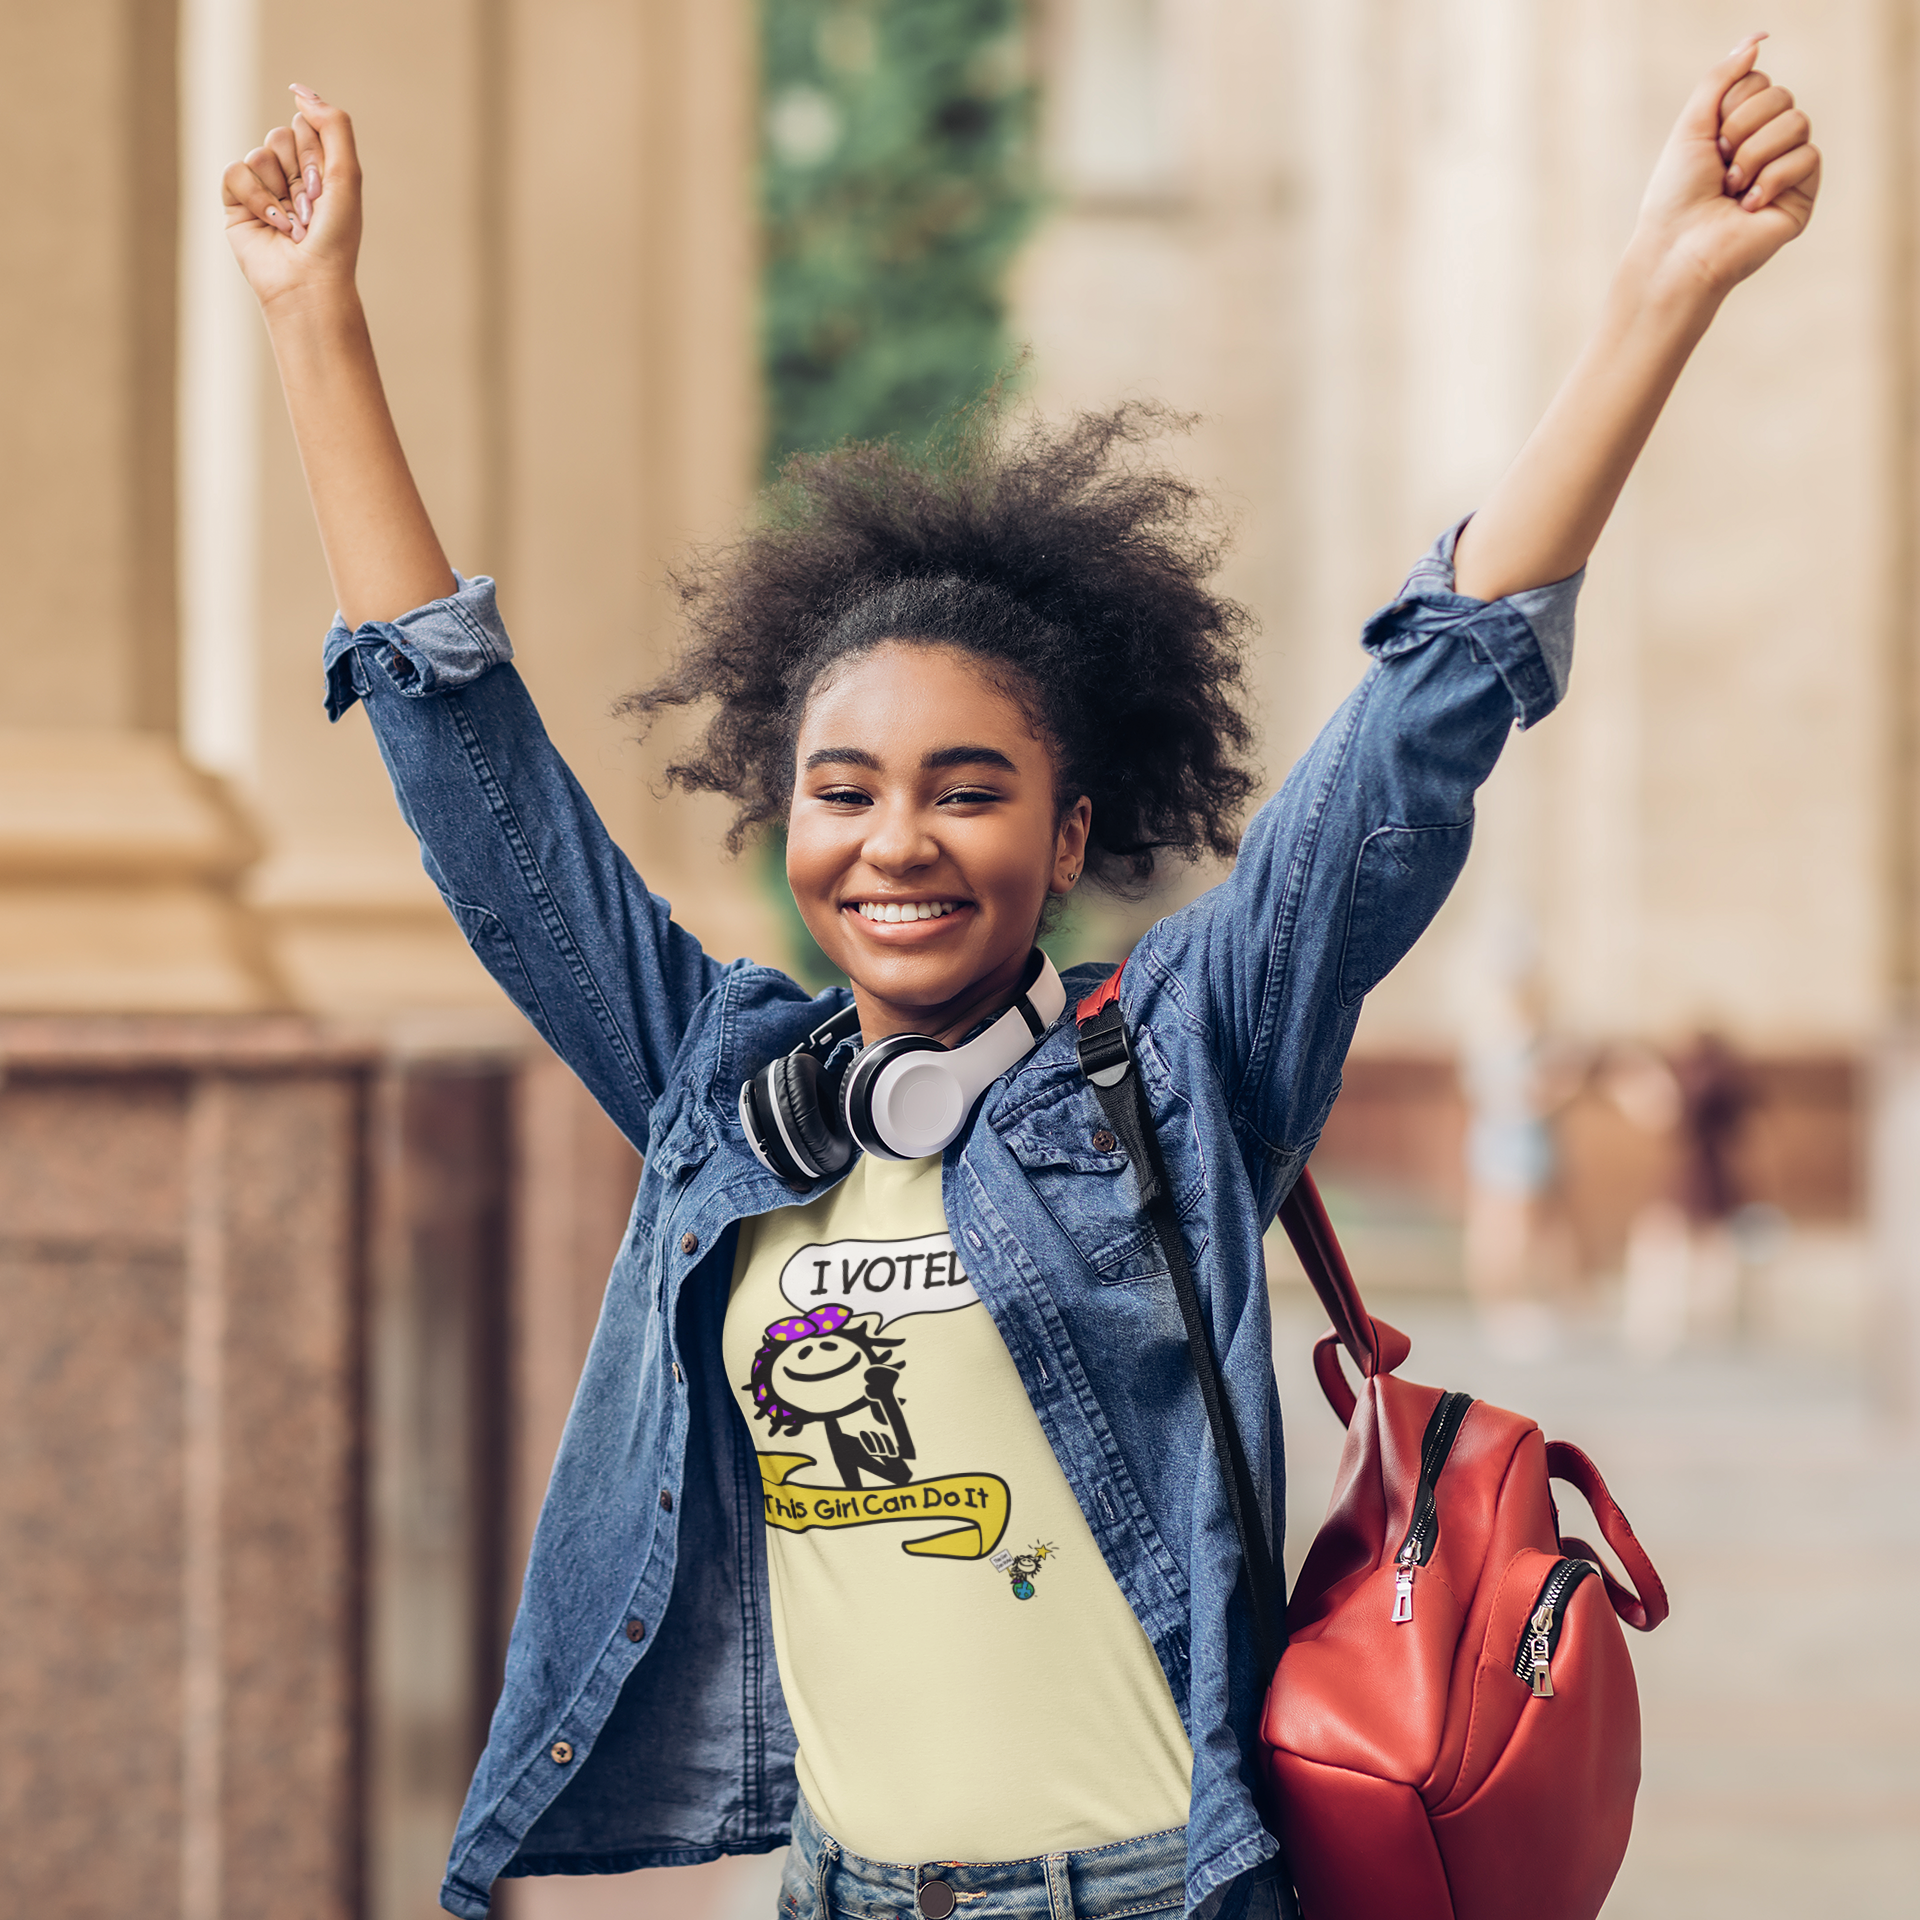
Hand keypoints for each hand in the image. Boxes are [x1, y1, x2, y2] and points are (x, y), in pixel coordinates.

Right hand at [223, 85, 362, 310]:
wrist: (308, 282)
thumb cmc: (334, 237)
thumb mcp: (346, 174)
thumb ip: (333, 125)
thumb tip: (299, 90)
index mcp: (319, 169)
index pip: (305, 127)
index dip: (315, 154)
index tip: (325, 187)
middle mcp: (290, 176)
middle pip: (279, 135)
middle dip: (296, 170)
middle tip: (310, 208)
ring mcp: (263, 189)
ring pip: (257, 154)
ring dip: (277, 189)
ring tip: (292, 223)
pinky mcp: (236, 203)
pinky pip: (234, 172)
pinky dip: (255, 197)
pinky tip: (273, 224)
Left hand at [1634, 35, 1819, 299]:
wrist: (1678, 250)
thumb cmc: (1676, 195)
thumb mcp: (1692, 125)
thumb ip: (1721, 78)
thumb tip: (1757, 41)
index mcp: (1740, 127)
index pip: (1758, 82)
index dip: (1731, 107)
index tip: (1709, 142)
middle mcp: (1766, 145)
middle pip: (1781, 97)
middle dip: (1742, 129)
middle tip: (1719, 168)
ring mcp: (1786, 170)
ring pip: (1797, 123)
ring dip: (1754, 155)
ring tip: (1732, 189)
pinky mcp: (1802, 197)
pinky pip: (1808, 157)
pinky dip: (1772, 178)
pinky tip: (1749, 205)